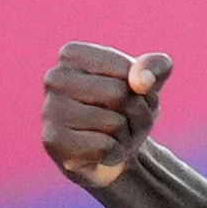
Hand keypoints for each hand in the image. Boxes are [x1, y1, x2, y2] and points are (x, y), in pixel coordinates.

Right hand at [42, 42, 172, 187]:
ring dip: (127, 135)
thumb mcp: (151, 82)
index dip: (141, 89)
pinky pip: (105, 147)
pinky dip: (115, 153)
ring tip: (114, 135)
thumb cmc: (127, 110)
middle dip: (136, 113)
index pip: (126, 69)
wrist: (114, 153)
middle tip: (125, 120)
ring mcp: (50, 110)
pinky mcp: (54, 142)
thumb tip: (141, 82)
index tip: (129, 95)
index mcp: (73, 54)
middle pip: (119, 94)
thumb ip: (157, 66)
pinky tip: (103, 152)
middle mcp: (55, 78)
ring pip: (114, 122)